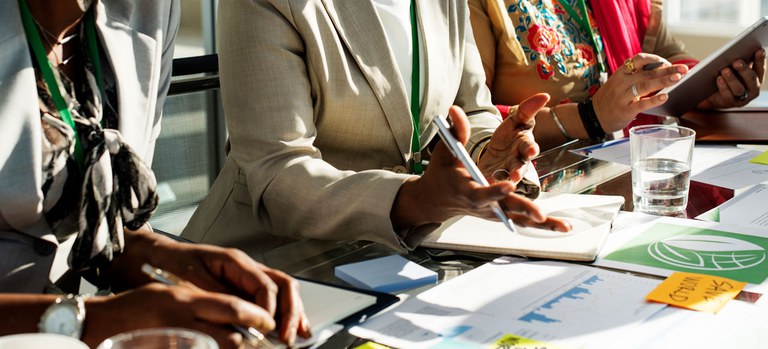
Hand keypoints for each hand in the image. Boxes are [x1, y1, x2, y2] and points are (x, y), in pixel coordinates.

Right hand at [82, 283, 274, 348]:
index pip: (231, 307)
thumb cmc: (139, 307)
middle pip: (229, 334)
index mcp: (186, 299)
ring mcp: (172, 335)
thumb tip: (236, 316)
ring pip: (218, 346)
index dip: (255, 316)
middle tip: (261, 342)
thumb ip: (203, 305)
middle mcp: (181, 317)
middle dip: (249, 341)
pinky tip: (213, 347)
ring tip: (241, 346)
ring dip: (232, 347)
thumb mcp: (174, 296)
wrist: (100, 321)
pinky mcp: (166, 347)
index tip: (269, 323)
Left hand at [108, 227, 310, 344]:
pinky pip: (270, 299)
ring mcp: (247, 277)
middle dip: (291, 311)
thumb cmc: (171, 265)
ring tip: (300, 333)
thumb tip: (239, 316)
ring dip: (293, 312)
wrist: (155, 257)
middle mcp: (247, 267)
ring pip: (282, 291)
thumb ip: (216, 296)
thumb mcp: (190, 281)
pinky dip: (282, 314)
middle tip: (290, 336)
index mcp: (235, 261)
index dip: (271, 309)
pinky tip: (287, 328)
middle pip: (283, 285)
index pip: (265, 284)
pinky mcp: (242, 289)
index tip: (270, 329)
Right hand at [391, 105, 570, 231]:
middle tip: (540, 214)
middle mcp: (483, 204)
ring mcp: (494, 212)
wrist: (437, 200)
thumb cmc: (442, 174)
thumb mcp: (445, 151)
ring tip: (564, 226)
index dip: (495, 190)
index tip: (509, 184)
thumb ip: (455, 131)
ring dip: (542, 224)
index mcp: (467, 189)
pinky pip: (523, 221)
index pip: (481, 192)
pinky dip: (542, 225)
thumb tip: (455, 109)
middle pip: (506, 208)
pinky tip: (562, 227)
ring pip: (520, 219)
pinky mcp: (502, 215)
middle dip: (523, 209)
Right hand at [592, 53, 687, 131]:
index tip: (667, 63)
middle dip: (667, 69)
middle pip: (647, 72)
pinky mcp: (625, 110)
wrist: (593, 116)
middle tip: (684, 69)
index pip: (639, 59)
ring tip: (678, 78)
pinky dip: (654, 100)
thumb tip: (659, 69)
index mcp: (620, 73)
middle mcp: (622, 83)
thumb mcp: (617, 82)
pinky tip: (665, 96)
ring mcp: (623, 96)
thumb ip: (634, 75)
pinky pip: (641, 104)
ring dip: (663, 81)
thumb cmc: (609, 99)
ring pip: (645, 85)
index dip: (655, 59)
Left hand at [697, 49, 764, 109]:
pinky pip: (728, 95)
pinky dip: (723, 86)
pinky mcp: (731, 103)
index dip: (760, 59)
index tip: (759, 50)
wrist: (713, 95)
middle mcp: (753, 88)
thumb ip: (739, 61)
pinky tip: (719, 79)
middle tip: (737, 61)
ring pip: (739, 88)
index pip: (760, 67)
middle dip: (744, 69)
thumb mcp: (734, 68)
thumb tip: (737, 49)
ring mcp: (743, 98)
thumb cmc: (727, 77)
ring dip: (731, 78)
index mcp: (757, 77)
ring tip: (724, 70)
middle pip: (751, 78)